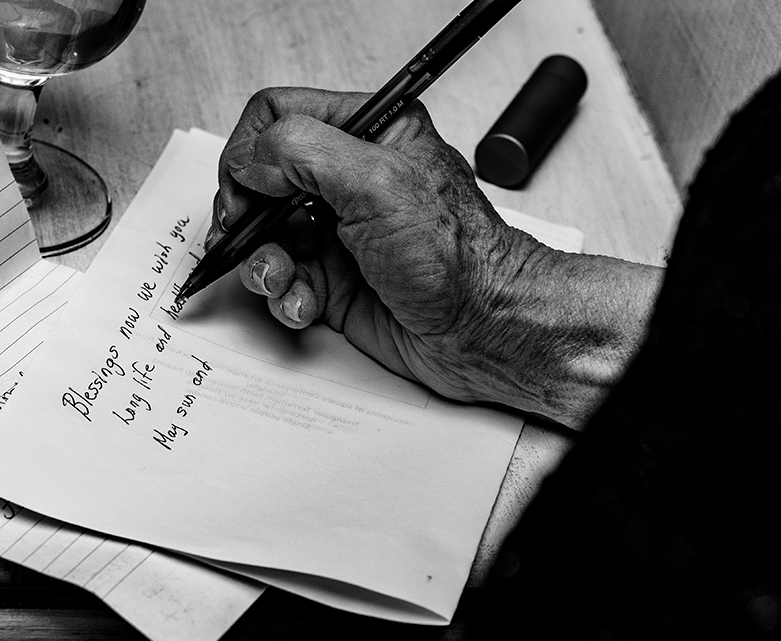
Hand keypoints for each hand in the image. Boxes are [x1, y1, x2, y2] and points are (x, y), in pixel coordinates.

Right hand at [212, 87, 660, 427]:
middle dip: (247, 214)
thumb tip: (250, 158)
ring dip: (262, 262)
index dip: (251, 149)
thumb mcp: (379, 183)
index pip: (282, 115)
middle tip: (244, 236)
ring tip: (280, 280)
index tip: (248, 188)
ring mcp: (340, 232)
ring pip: (265, 236)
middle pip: (261, 180)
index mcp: (371, 133)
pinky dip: (285, 297)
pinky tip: (305, 305)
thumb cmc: (456, 261)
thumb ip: (304, 152)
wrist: (482, 332)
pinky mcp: (335, 281)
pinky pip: (284, 282)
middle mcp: (351, 179)